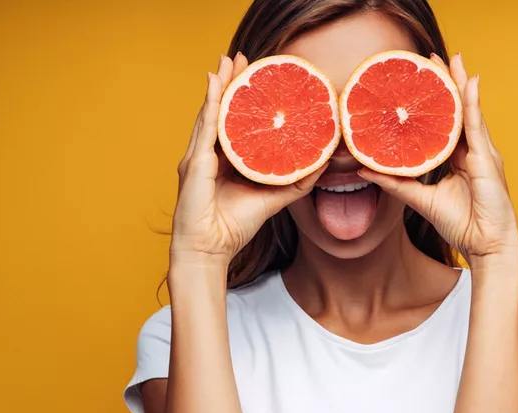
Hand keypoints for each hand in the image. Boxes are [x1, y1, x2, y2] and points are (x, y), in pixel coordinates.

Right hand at [171, 53, 326, 265]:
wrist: (210, 250)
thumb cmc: (235, 226)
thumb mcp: (274, 197)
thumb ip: (296, 179)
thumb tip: (323, 161)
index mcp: (225, 160)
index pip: (234, 121)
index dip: (242, 96)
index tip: (254, 73)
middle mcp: (209, 153)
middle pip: (221, 110)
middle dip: (230, 81)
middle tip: (240, 56)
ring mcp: (198, 156)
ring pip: (211, 112)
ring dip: (219, 83)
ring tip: (227, 60)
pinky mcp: (195, 163)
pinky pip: (206, 128)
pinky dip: (211, 103)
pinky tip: (215, 82)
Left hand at [358, 53, 517, 271]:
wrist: (487, 246)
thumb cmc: (461, 225)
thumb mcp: (421, 200)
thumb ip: (396, 182)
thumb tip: (363, 170)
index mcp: (458, 159)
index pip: (445, 123)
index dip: (434, 101)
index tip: (421, 79)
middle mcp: (472, 151)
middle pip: (457, 110)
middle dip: (446, 82)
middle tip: (431, 57)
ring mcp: (482, 152)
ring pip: (467, 110)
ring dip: (459, 82)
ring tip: (451, 58)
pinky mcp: (487, 158)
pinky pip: (476, 125)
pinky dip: (471, 102)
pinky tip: (468, 81)